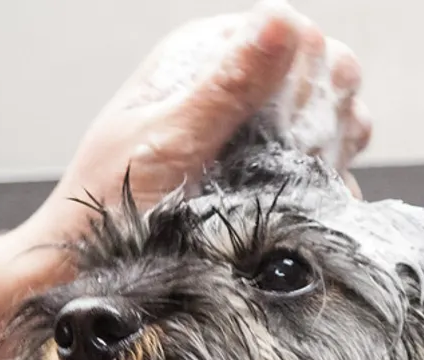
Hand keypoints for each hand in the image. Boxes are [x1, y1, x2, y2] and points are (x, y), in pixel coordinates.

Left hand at [16, 1, 372, 252]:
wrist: (91, 271)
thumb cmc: (109, 204)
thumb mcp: (167, 142)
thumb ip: (226, 87)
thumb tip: (282, 24)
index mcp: (201, 56)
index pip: (289, 30)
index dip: (305, 68)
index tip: (292, 115)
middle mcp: (232, 87)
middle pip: (322, 72)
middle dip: (323, 112)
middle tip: (294, 154)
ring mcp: (254, 134)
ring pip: (331, 119)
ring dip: (330, 149)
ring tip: (297, 182)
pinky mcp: (266, 178)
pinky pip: (323, 169)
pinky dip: (327, 186)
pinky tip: (307, 205)